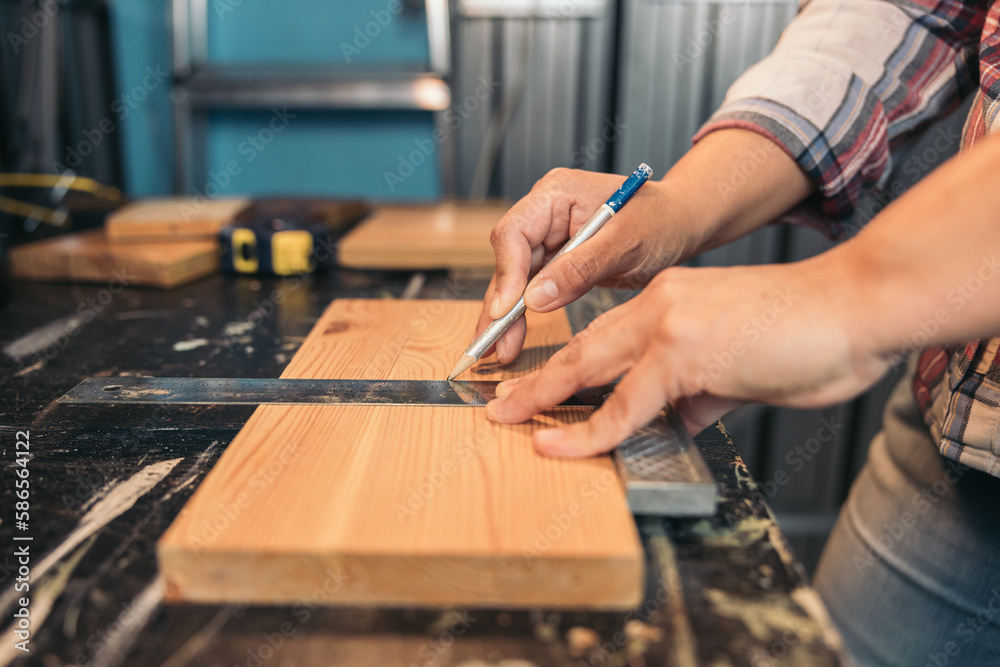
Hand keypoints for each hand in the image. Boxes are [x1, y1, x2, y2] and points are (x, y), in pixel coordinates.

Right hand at [474, 168, 699, 362]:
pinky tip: (512, 340)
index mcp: (556, 193)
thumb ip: (580, 269)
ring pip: (515, 281)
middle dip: (500, 304)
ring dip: (506, 316)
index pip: (515, 233)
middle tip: (492, 344)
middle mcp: (545, 214)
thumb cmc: (662, 220)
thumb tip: (534, 300)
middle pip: (508, 260)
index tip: (507, 310)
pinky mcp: (556, 262)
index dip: (506, 273)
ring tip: (498, 350)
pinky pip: (532, 290)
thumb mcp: (626, 243)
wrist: (682, 224)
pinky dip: (523, 316)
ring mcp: (549, 239)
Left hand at [485, 259, 889, 456]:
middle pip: (581, 347)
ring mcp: (669, 324)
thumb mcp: (739, 368)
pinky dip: (589, 430)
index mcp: (670, 302)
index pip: (604, 336)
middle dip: (536, 379)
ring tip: (506, 418)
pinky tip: (559, 445)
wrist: (855, 309)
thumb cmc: (808, 336)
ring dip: (542, 396)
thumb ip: (699, 394)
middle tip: (499, 401)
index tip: (539, 386)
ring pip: (588, 365)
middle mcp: (660, 305)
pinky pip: (627, 403)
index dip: (567, 365)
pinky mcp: (685, 351)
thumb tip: (675, 422)